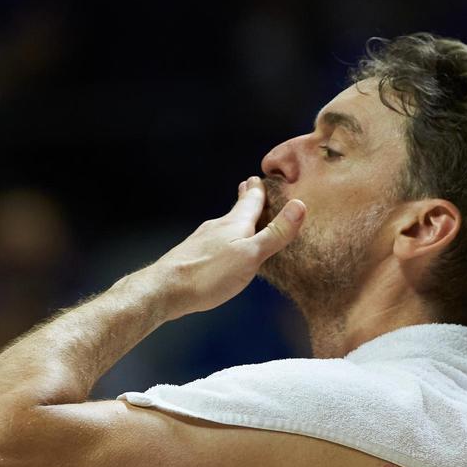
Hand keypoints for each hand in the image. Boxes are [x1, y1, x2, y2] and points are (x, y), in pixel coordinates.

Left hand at [146, 176, 305, 319]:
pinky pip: (214, 241)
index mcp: (234, 223)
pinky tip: (221, 247)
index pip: (251, 200)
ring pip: (223, 225)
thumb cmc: (210, 274)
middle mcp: (217, 227)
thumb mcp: (251, 255)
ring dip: (235, 219)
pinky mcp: (193, 256)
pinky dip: (223, 237)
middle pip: (235, 210)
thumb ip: (275, 233)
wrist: (166, 289)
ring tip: (240, 216)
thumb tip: (300, 205)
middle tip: (249, 186)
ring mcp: (202, 241)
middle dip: (245, 199)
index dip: (258, 190)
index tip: (259, 177)